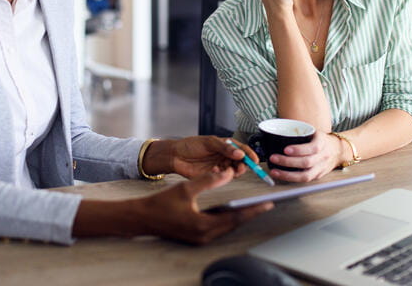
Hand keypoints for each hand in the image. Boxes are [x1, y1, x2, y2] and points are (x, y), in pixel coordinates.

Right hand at [135, 168, 272, 243]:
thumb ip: (209, 180)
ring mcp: (200, 238)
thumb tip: (228, 172)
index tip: (268, 203)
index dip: (253, 210)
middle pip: (234, 225)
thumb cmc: (161, 203)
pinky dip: (227, 219)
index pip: (236, 218)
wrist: (142, 218)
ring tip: (252, 206)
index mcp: (203, 226)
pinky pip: (218, 228)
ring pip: (227, 227)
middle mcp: (204, 236)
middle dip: (249, 213)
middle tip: (265, 204)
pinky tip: (231, 210)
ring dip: (238, 216)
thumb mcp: (186, 188)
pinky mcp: (196, 237)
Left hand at [142, 137, 257, 178]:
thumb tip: (240, 154)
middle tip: (241, 167)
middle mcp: (225, 157)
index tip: (255, 160)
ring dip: (234, 171)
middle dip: (244, 165)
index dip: (250, 155)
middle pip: (241, 163)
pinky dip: (222, 175)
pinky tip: (214, 171)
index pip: (242, 150)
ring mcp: (220, 167)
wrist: (175, 156)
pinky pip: (224, 178)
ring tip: (228, 170)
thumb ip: (225, 147)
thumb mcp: (208, 142)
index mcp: (226, 146)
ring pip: (234, 171)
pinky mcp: (214, 176)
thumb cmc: (190, 145)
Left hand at [266, 131, 342, 182]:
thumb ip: (300, 133)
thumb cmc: (321, 140)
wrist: (338, 150)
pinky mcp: (318, 176)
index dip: (299, 150)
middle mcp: (323, 156)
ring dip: (288, 175)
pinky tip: (281, 176)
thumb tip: (276, 133)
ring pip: (306, 175)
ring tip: (274, 171)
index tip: (286, 149)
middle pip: (306, 162)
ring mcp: (321, 168)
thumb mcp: (314, 132)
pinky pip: (304, 180)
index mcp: (322, 142)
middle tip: (273, 158)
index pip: (313, 147)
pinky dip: (292, 179)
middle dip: (288, 162)